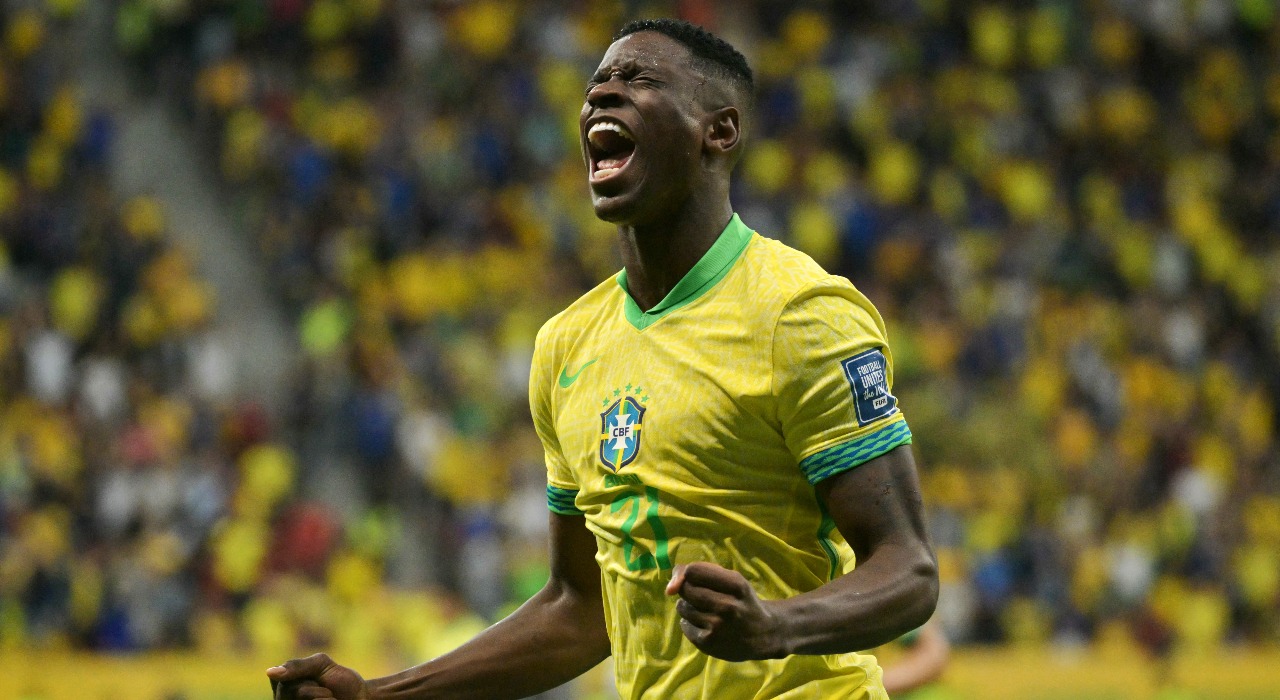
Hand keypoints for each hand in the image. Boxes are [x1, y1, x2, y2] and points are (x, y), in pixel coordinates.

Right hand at [267, 653, 369, 699]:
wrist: (361, 698)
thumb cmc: (341, 682)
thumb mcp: (321, 664)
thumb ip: (297, 666)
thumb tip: (270, 672)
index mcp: (283, 686)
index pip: (280, 677)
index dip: (301, 674)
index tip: (317, 677)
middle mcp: (283, 699)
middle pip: (288, 692)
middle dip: (314, 689)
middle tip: (328, 692)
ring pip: (299, 699)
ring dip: (321, 699)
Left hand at [665, 562, 787, 660]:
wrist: (763, 633)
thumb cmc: (742, 601)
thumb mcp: (733, 580)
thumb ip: (701, 573)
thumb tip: (669, 588)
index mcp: (736, 585)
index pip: (694, 570)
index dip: (687, 573)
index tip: (691, 578)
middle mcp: (728, 606)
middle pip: (686, 589)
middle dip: (688, 590)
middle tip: (703, 596)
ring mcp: (717, 626)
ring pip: (682, 607)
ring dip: (688, 607)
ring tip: (706, 611)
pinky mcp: (708, 643)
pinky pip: (684, 624)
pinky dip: (690, 622)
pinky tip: (705, 624)